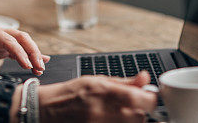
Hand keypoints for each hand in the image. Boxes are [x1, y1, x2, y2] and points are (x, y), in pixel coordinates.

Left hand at [0, 22, 50, 75]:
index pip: (7, 40)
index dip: (19, 52)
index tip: (27, 65)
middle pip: (20, 37)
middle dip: (32, 51)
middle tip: (39, 67)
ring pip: (21, 43)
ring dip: (32, 54)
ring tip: (40, 68)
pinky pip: (17, 50)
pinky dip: (27, 56)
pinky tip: (40, 61)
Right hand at [38, 71, 156, 121]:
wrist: (47, 110)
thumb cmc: (70, 94)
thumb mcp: (95, 80)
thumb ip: (124, 82)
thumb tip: (145, 78)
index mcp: (102, 91)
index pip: (138, 98)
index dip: (150, 99)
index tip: (149, 98)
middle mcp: (101, 110)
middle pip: (138, 116)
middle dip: (140, 111)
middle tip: (132, 107)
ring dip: (130, 120)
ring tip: (120, 114)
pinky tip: (113, 120)